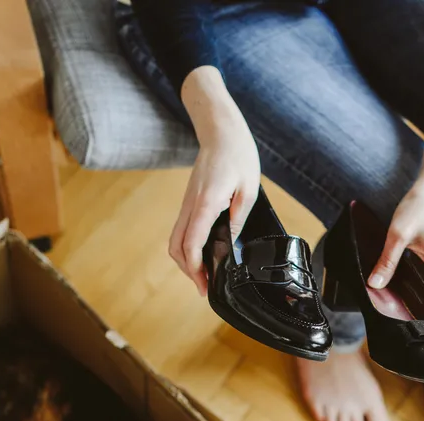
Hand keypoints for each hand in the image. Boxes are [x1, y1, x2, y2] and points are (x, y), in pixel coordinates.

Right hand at [172, 67, 260, 295]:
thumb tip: (232, 243)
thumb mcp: (248, 189)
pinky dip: (187, 247)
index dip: (196, 268)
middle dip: (188, 270)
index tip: (206, 284)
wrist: (220, 131)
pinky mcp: (189, 201)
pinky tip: (203, 253)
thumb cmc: (237, 155)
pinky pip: (181, 229)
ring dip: (185, 260)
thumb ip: (238, 218)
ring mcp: (187, 203)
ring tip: (204, 274)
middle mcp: (190, 206)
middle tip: (205, 286)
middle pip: (176, 247)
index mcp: (206, 204)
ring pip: (175, 240)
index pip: (192, 243)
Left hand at [368, 123, 423, 309]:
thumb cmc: (420, 206)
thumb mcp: (399, 235)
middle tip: (393, 323)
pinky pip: (422, 277)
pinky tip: (393, 287)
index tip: (408, 331)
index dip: (423, 319)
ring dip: (411, 297)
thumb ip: (387, 261)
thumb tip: (375, 285)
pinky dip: (410, 283)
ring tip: (391, 309)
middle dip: (413, 310)